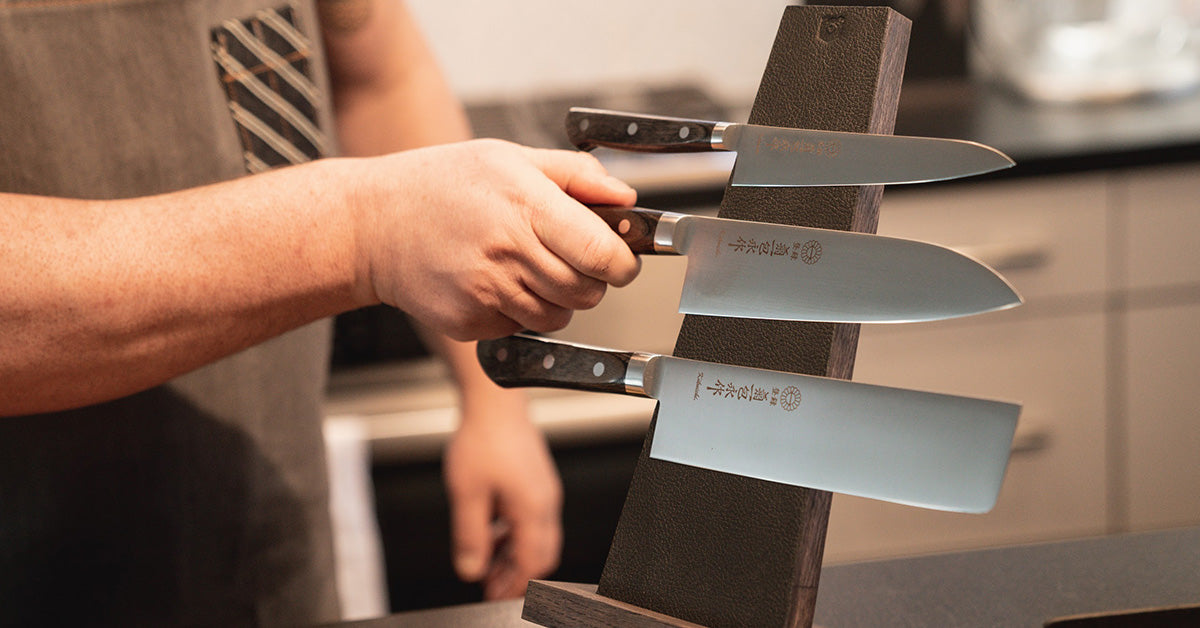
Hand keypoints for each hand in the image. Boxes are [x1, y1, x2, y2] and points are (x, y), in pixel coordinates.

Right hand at [352, 139, 638, 340]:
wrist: (370, 225)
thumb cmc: (441, 186)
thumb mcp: (509, 158)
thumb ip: (575, 175)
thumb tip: (625, 198)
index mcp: (525, 205)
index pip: (602, 253)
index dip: (622, 262)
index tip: (620, 258)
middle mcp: (507, 251)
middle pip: (588, 291)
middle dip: (591, 279)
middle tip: (568, 257)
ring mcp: (486, 292)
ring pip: (558, 315)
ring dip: (556, 297)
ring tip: (524, 265)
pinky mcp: (470, 322)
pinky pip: (520, 327)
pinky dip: (518, 310)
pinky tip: (493, 280)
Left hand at [442, 388, 561, 598]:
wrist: (494, 400)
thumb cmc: (483, 437)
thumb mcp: (467, 493)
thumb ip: (469, 536)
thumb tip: (471, 569)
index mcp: (533, 508)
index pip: (533, 563)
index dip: (514, 585)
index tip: (495, 596)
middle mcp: (545, 501)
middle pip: (542, 554)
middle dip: (517, 574)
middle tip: (492, 586)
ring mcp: (543, 489)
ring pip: (537, 536)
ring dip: (513, 554)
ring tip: (486, 562)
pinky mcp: (536, 479)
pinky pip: (532, 517)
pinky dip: (514, 533)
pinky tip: (491, 531)